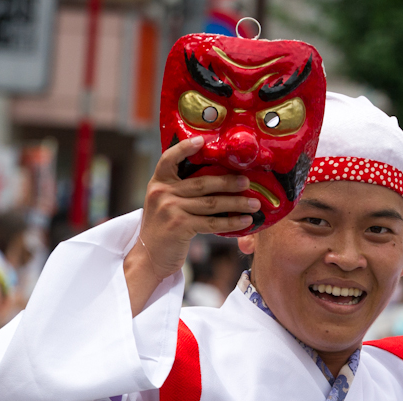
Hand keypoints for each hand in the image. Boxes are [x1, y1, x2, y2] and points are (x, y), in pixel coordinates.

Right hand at [124, 136, 259, 314]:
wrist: (148, 258)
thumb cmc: (162, 231)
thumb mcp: (162, 205)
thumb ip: (178, 192)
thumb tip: (214, 183)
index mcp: (158, 183)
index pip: (169, 159)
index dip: (185, 148)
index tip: (203, 141)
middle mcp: (163, 192)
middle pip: (202, 183)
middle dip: (228, 182)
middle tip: (248, 182)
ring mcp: (171, 209)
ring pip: (211, 203)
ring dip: (236, 203)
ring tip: (254, 204)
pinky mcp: (180, 226)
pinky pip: (212, 223)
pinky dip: (231, 222)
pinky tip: (245, 221)